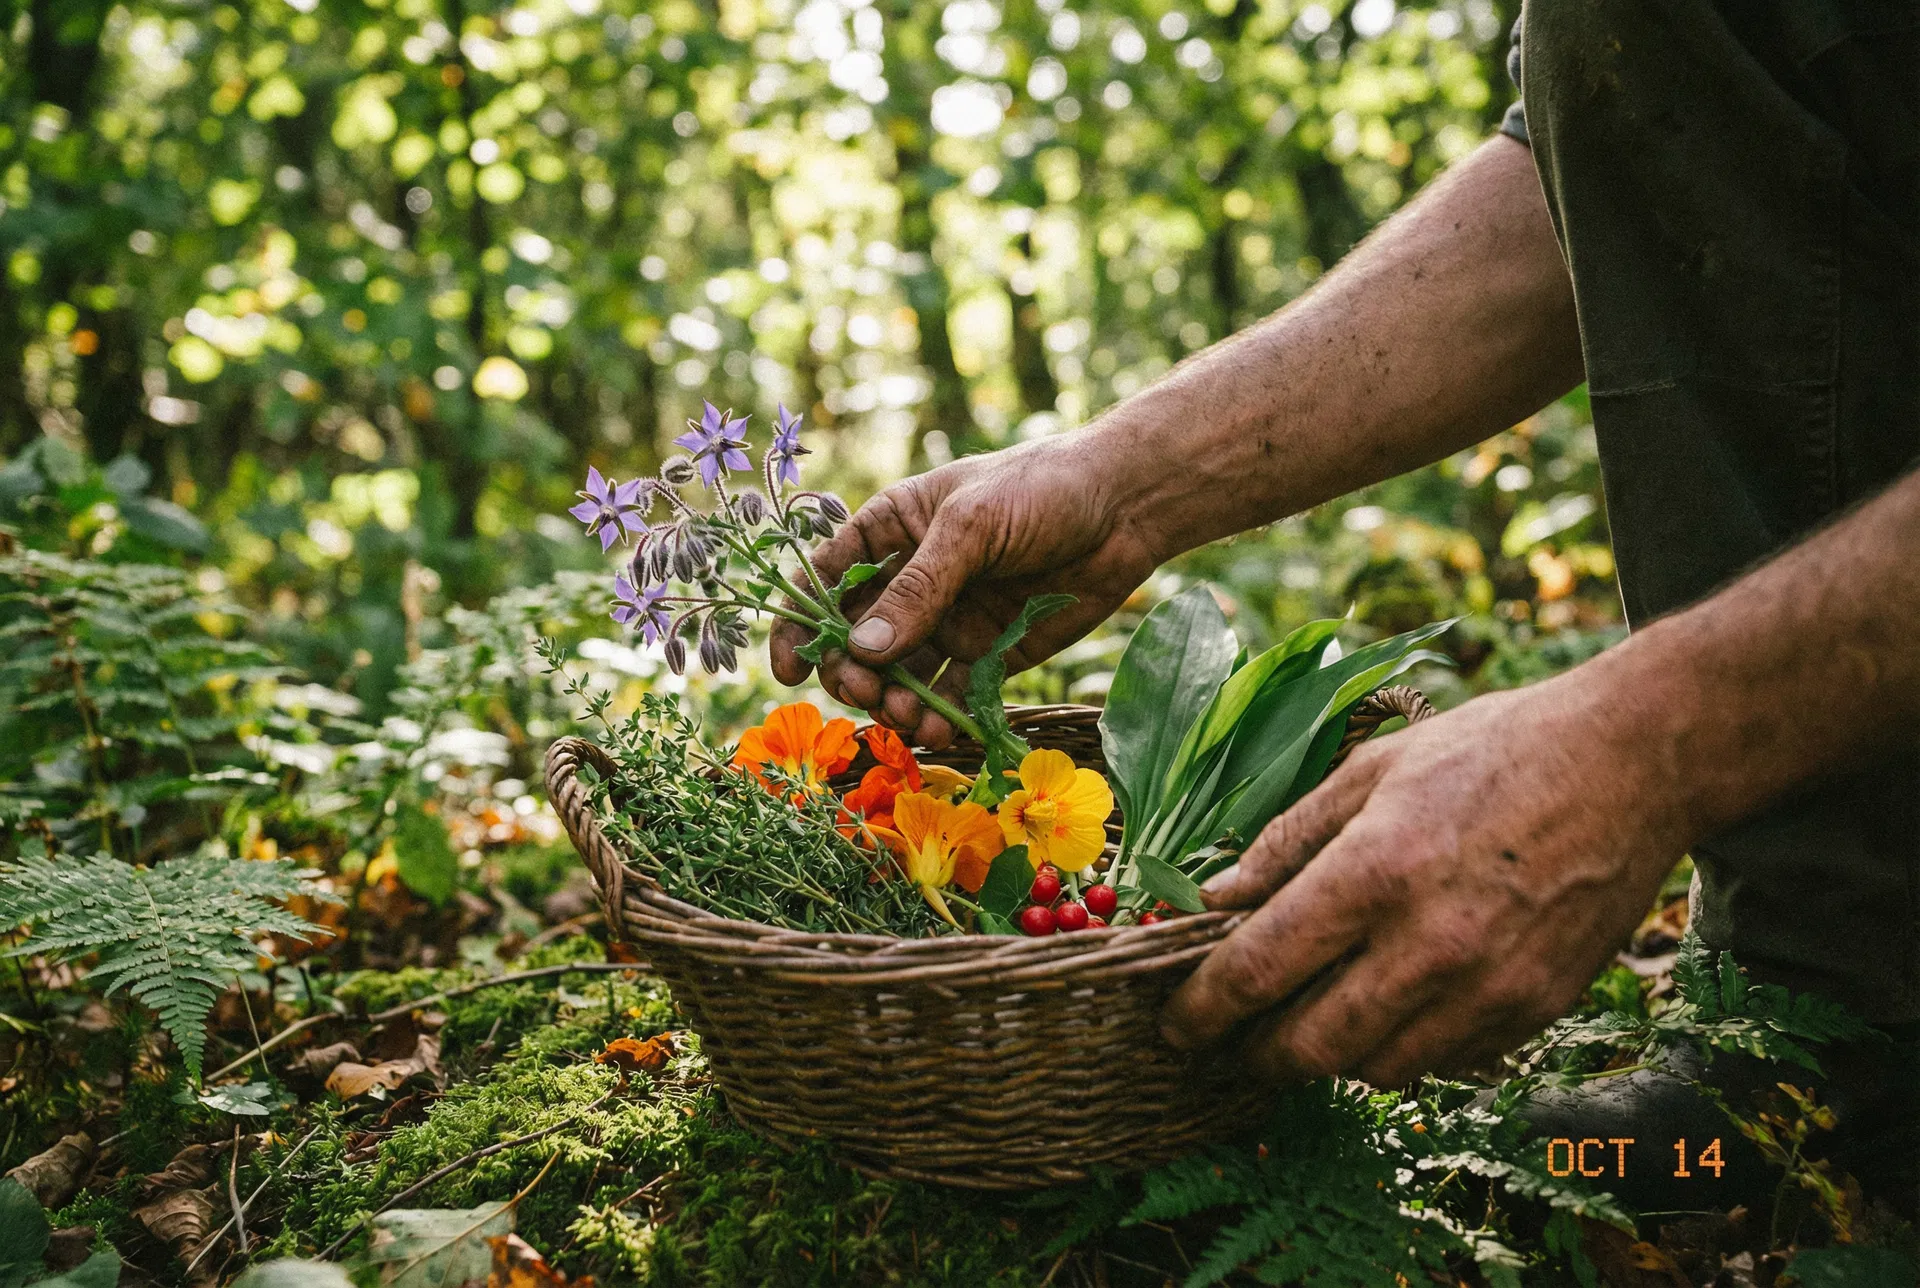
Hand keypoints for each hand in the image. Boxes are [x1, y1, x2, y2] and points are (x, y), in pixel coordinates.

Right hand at [770, 437, 1161, 746]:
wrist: (1127, 507)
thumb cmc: (1042, 488)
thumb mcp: (972, 526)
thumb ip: (919, 589)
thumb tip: (864, 650)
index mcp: (891, 531)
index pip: (824, 581)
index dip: (798, 625)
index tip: (790, 670)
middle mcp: (911, 580)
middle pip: (856, 640)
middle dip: (853, 674)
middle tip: (869, 695)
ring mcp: (948, 619)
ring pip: (899, 676)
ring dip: (895, 704)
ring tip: (914, 719)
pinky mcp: (989, 653)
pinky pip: (950, 694)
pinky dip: (940, 718)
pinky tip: (942, 730)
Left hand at [1159, 673, 1689, 1086]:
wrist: (1630, 762)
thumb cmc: (1491, 751)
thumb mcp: (1373, 768)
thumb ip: (1287, 841)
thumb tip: (1216, 899)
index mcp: (1376, 871)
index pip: (1260, 969)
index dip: (1203, 1010)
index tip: (1174, 1025)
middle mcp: (1431, 944)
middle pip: (1312, 1046)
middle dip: (1257, 1054)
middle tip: (1233, 1040)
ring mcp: (1490, 987)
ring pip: (1377, 1069)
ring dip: (1329, 1056)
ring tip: (1310, 1017)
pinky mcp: (1535, 1009)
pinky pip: (1444, 1061)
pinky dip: (1401, 1048)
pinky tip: (1390, 1005)